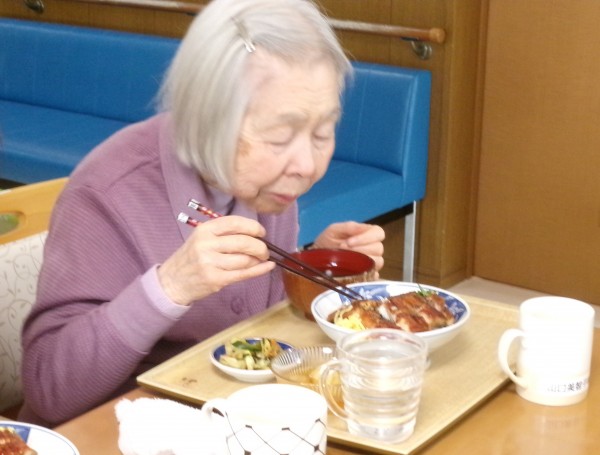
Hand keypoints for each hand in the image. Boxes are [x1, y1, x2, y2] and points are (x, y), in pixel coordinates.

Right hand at [158, 216, 275, 305]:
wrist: (173, 281)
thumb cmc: (192, 257)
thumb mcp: (202, 238)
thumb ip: (224, 233)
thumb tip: (256, 234)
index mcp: (205, 230)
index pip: (235, 223)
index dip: (253, 227)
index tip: (261, 233)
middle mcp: (207, 244)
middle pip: (244, 242)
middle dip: (260, 246)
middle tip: (264, 250)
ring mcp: (210, 263)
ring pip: (245, 259)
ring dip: (258, 260)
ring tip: (260, 260)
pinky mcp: (215, 279)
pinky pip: (243, 274)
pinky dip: (259, 270)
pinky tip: (268, 267)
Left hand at [312, 221, 384, 270]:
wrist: (317, 259)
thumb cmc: (327, 242)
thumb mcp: (334, 230)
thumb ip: (349, 226)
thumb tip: (364, 228)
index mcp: (367, 234)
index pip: (378, 233)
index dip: (367, 237)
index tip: (349, 241)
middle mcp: (373, 248)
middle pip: (378, 248)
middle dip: (360, 249)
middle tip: (343, 250)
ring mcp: (371, 263)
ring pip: (378, 262)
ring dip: (362, 261)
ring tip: (346, 260)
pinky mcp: (368, 276)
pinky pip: (373, 276)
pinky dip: (364, 274)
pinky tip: (352, 272)